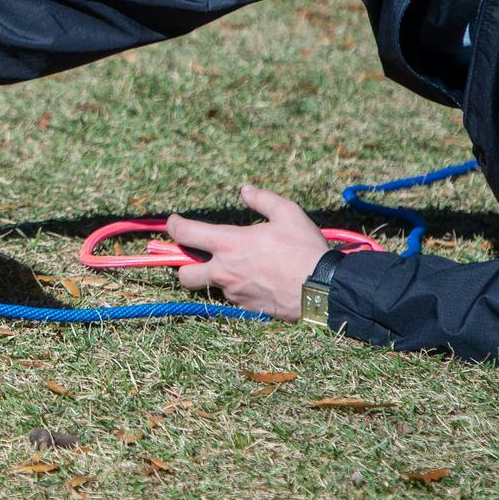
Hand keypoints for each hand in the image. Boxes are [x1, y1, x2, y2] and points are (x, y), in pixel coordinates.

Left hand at [166, 184, 329, 321]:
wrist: (324, 290)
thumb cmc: (304, 249)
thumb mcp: (287, 213)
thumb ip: (262, 199)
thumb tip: (245, 190)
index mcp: (229, 244)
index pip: (186, 234)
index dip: (174, 226)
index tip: (174, 223)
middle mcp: (225, 271)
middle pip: (184, 275)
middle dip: (185, 266)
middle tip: (198, 258)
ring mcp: (235, 294)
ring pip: (212, 288)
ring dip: (219, 278)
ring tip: (241, 268)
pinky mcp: (248, 309)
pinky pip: (235, 299)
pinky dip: (240, 290)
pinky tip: (259, 281)